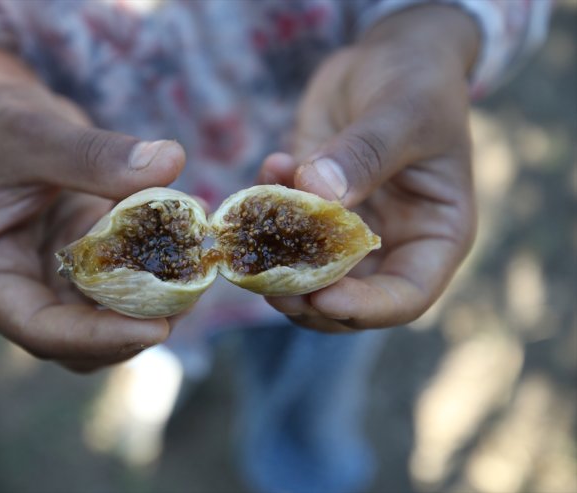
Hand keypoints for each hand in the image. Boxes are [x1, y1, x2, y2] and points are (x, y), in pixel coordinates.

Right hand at [0, 44, 185, 371]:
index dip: (99, 337)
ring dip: (153, 300)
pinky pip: (123, 277)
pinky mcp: (83, 258)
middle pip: (80, 340)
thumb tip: (170, 162)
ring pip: (107, 315)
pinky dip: (155, 264)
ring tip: (195, 268)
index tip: (159, 327)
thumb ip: (95, 154)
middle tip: (189, 294)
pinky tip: (185, 237)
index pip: (40, 330)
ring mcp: (53, 276)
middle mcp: (19, 287)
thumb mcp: (33, 132)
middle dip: (135, 324)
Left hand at [257, 6, 479, 331]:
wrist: (388, 55)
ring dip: (274, 261)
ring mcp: (347, 228)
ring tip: (252, 232)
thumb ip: (366, 154)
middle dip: (305, 297)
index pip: (406, 297)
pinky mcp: (312, 205)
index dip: (364, 307)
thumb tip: (316, 195)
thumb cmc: (418, 82)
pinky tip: (270, 165)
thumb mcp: (404, 112)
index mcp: (434, 236)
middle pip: (348, 297)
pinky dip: (266, 208)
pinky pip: (282, 224)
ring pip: (307, 272)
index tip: (322, 297)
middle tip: (266, 280)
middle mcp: (390, 243)